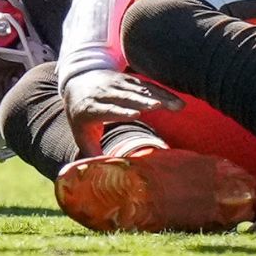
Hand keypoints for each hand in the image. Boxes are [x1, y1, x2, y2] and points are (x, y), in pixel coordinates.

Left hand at [62, 70, 181, 156]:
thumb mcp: (80, 134)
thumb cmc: (82, 115)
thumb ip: (90, 153)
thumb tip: (98, 175)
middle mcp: (104, 93)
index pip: (107, 109)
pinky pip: (147, 85)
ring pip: (139, 89)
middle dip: (143, 101)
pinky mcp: (128, 79)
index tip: (136, 115)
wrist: (78, 82)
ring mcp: (117, 84)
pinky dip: (163, 92)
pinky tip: (176, 100)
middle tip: (160, 107)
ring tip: (177, 106)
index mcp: (90, 109)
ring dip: (159, 97)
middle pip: (125, 97)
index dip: (120, 111)